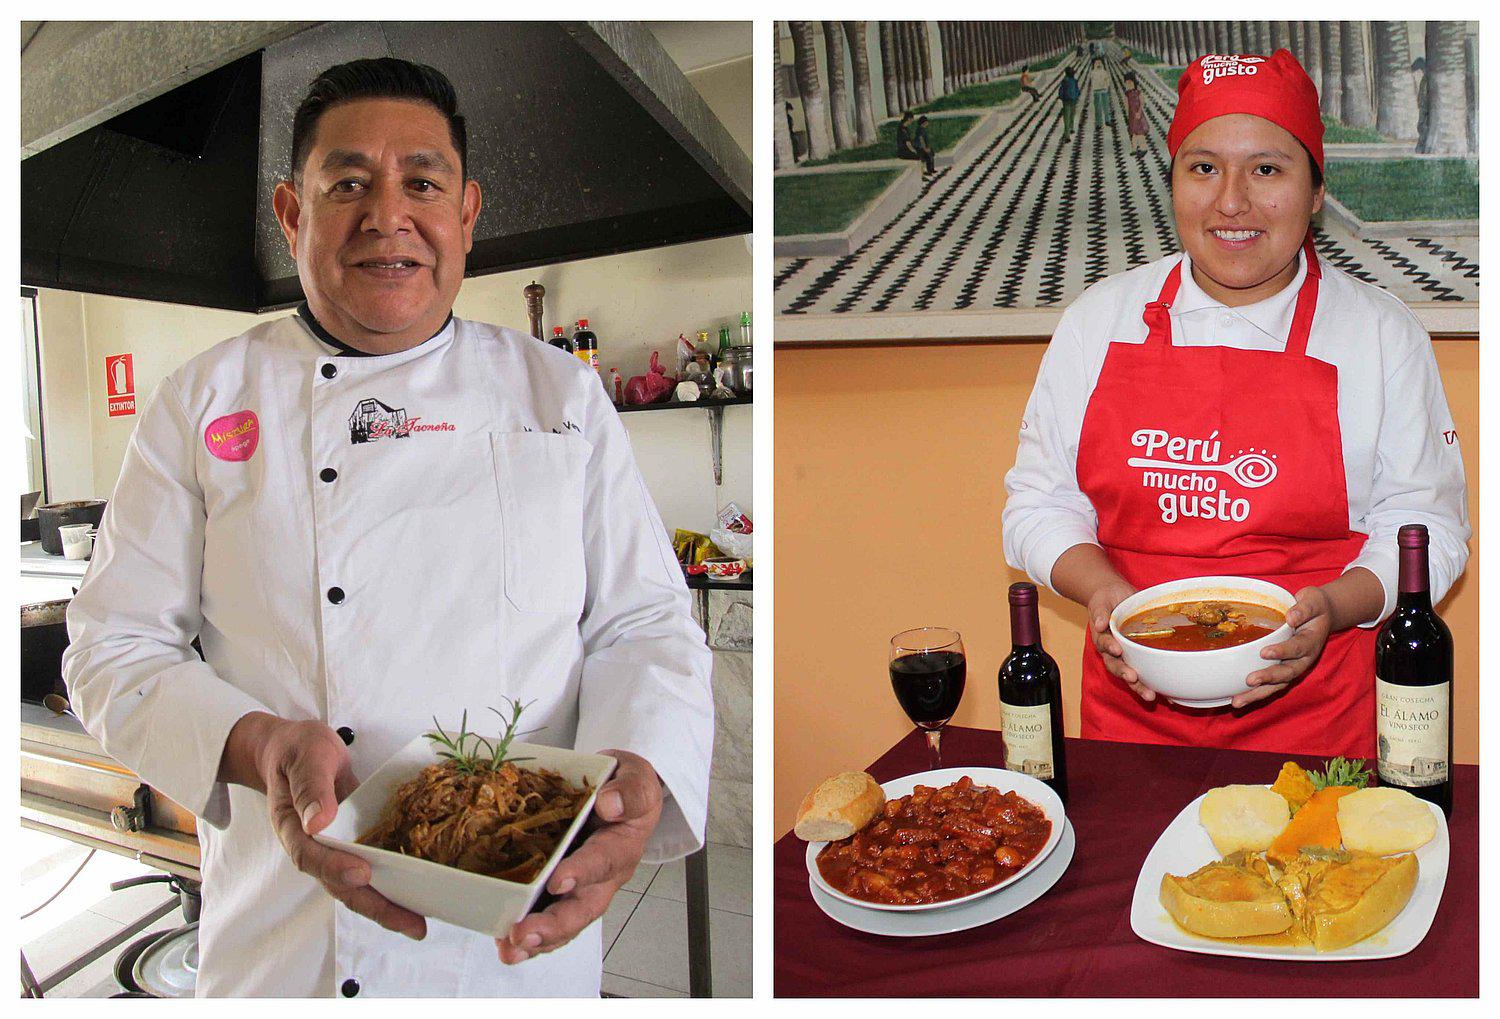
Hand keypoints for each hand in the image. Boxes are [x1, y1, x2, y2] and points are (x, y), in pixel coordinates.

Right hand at [252, 716, 426, 939]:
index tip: (361, 874)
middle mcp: (311, 847)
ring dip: (385, 905)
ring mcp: (332, 849)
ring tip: (418, 924)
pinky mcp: (351, 843)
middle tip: (410, 924)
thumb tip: (318, 821)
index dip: (334, 868)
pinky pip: (370, 868)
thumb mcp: (306, 756)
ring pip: (355, 885)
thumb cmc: (298, 751)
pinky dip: (390, 884)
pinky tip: (415, 895)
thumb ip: (310, 786)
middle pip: (339, 884)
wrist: (293, 751)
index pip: (310, 855)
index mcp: (293, 827)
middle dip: (375, 906)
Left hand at [497, 750, 662, 964]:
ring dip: (537, 939)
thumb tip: (610, 803)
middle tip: (523, 934)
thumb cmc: (624, 787)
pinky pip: (546, 917)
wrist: (617, 796)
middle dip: (553, 925)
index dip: (581, 872)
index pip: (602, 861)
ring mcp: (581, 889)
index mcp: (621, 845)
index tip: (558, 880)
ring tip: (509, 949)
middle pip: (582, 908)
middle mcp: (602, 877)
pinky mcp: (560, 893)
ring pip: (564, 922)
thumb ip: (629, 789)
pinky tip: (502, 943)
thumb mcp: (635, 776)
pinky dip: (526, 935)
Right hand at [1087, 580, 1151, 700]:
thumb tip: (1099, 624)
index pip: (1104, 645)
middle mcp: (1113, 651)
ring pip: (1130, 674)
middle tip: (1133, 678)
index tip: (1117, 650)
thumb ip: (1100, 612)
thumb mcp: (1101, 601)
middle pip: (1116, 666)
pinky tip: (1168, 695)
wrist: (1115, 597)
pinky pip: (1147, 671)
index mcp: (1103, 638)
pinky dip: (1156, 684)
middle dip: (1124, 673)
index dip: (1110, 648)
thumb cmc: (1107, 600)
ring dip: (1139, 686)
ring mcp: (1127, 655)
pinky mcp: (1140, 656)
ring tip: (1150, 695)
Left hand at [1235, 585, 1332, 708]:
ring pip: (1278, 685)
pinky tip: (1236, 699)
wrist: (1320, 615)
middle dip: (1269, 678)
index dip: (1282, 651)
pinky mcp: (1283, 671)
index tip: (1265, 652)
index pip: (1297, 648)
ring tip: (1238, 701)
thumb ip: (1303, 609)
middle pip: (1287, 673)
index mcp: (1311, 642)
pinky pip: (1270, 686)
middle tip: (1250, 680)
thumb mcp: (1313, 600)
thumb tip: (1290, 617)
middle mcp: (1303, 659)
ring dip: (1258, 694)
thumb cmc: (1314, 606)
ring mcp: (1293, 667)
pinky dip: (1255, 694)